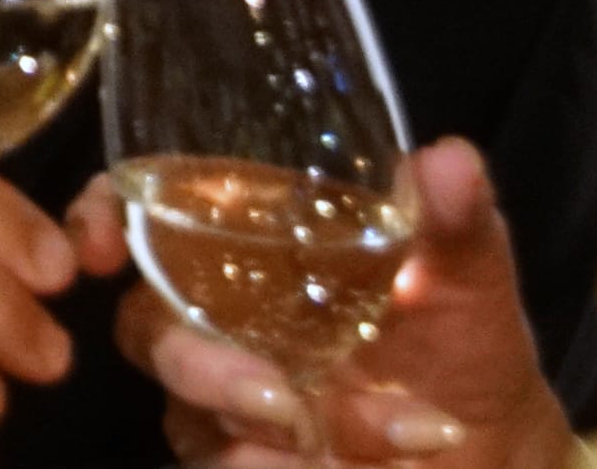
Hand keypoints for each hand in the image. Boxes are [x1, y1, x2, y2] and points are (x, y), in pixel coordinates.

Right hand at [72, 140, 567, 466]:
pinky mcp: (239, 458)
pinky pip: (226, 468)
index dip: (99, 216)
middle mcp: (213, 316)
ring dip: (271, 443)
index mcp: (246, 245)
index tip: (100, 246)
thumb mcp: (469, 280)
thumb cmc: (463, 344)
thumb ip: (456, 224)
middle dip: (205, 370)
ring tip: (374, 451)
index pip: (139, 210)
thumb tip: (450, 158)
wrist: (496, 451)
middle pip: (148, 330)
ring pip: (192, 416)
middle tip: (284, 404)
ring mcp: (220, 398)